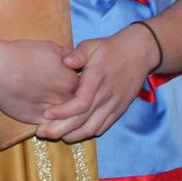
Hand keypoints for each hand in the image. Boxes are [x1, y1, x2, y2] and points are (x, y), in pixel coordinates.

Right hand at [0, 38, 80, 126]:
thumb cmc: (23, 54)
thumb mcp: (51, 48)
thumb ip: (68, 58)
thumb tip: (77, 62)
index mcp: (71, 82)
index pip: (86, 91)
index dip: (83, 90)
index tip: (78, 87)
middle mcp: (64, 100)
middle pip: (78, 109)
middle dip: (77, 107)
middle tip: (70, 103)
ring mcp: (51, 112)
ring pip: (66, 122)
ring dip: (67, 121)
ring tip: (63, 116)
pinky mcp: (36, 120)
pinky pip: (51, 128)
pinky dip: (53, 127)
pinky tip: (51, 122)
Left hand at [39, 26, 159, 141]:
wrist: (139, 53)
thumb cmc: (110, 48)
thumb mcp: (92, 45)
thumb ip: (78, 54)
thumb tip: (65, 61)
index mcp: (97, 79)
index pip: (81, 103)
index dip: (64, 111)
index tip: (47, 113)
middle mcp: (106, 95)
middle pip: (84, 120)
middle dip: (61, 129)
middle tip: (42, 132)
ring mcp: (114, 105)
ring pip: (93, 128)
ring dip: (74, 135)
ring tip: (55, 136)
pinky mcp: (119, 110)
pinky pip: (103, 127)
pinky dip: (87, 133)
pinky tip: (74, 133)